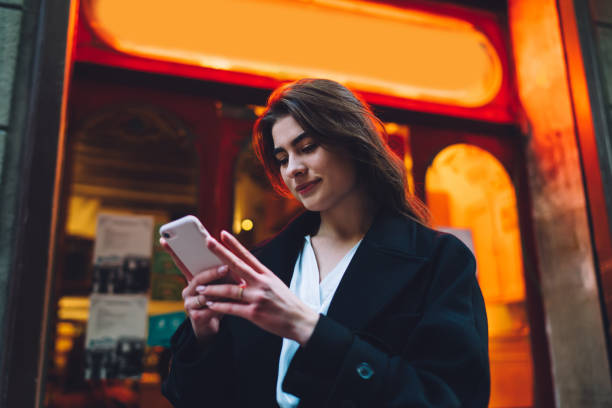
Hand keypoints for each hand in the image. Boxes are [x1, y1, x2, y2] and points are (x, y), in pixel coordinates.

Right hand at [160, 238, 231, 343]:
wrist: (212, 325)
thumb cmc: (218, 300)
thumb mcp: (220, 285)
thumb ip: (222, 274)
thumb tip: (231, 264)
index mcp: (192, 279)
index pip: (181, 263)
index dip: (172, 251)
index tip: (164, 238)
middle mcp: (187, 290)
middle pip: (198, 279)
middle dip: (212, 273)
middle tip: (225, 268)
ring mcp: (189, 303)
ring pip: (204, 294)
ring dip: (220, 291)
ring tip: (235, 288)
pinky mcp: (195, 316)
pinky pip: (209, 308)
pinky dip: (222, 305)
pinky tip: (231, 304)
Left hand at [201, 231, 319, 345]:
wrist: (300, 321)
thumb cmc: (286, 303)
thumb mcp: (275, 285)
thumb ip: (259, 278)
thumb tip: (242, 272)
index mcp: (266, 274)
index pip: (247, 255)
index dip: (234, 244)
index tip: (222, 233)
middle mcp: (261, 283)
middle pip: (236, 265)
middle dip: (220, 253)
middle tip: (207, 242)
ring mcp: (257, 298)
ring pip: (229, 290)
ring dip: (212, 289)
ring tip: (200, 288)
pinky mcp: (254, 313)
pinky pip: (232, 308)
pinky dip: (219, 306)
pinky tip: (210, 304)